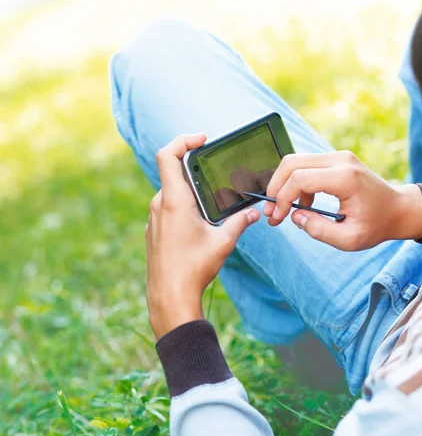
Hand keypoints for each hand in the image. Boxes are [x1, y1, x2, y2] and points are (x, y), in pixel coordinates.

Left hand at [145, 134, 259, 338]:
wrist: (169, 296)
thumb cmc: (193, 268)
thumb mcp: (223, 242)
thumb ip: (240, 222)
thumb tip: (254, 213)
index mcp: (174, 201)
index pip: (169, 155)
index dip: (184, 140)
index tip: (202, 139)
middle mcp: (160, 205)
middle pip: (174, 174)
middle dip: (195, 172)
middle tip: (215, 176)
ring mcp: (154, 219)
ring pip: (171, 194)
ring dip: (190, 193)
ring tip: (211, 207)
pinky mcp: (154, 232)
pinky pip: (167, 210)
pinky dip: (183, 208)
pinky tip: (198, 226)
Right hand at [263, 151, 421, 250]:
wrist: (398, 209)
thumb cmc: (377, 225)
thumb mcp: (349, 239)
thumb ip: (319, 230)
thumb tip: (295, 216)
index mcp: (345, 178)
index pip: (299, 179)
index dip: (281, 199)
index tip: (277, 218)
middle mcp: (340, 160)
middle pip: (292, 163)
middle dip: (275, 188)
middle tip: (271, 212)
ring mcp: (338, 156)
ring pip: (296, 161)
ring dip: (284, 185)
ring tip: (284, 211)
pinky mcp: (336, 159)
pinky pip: (306, 165)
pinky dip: (296, 183)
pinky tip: (302, 204)